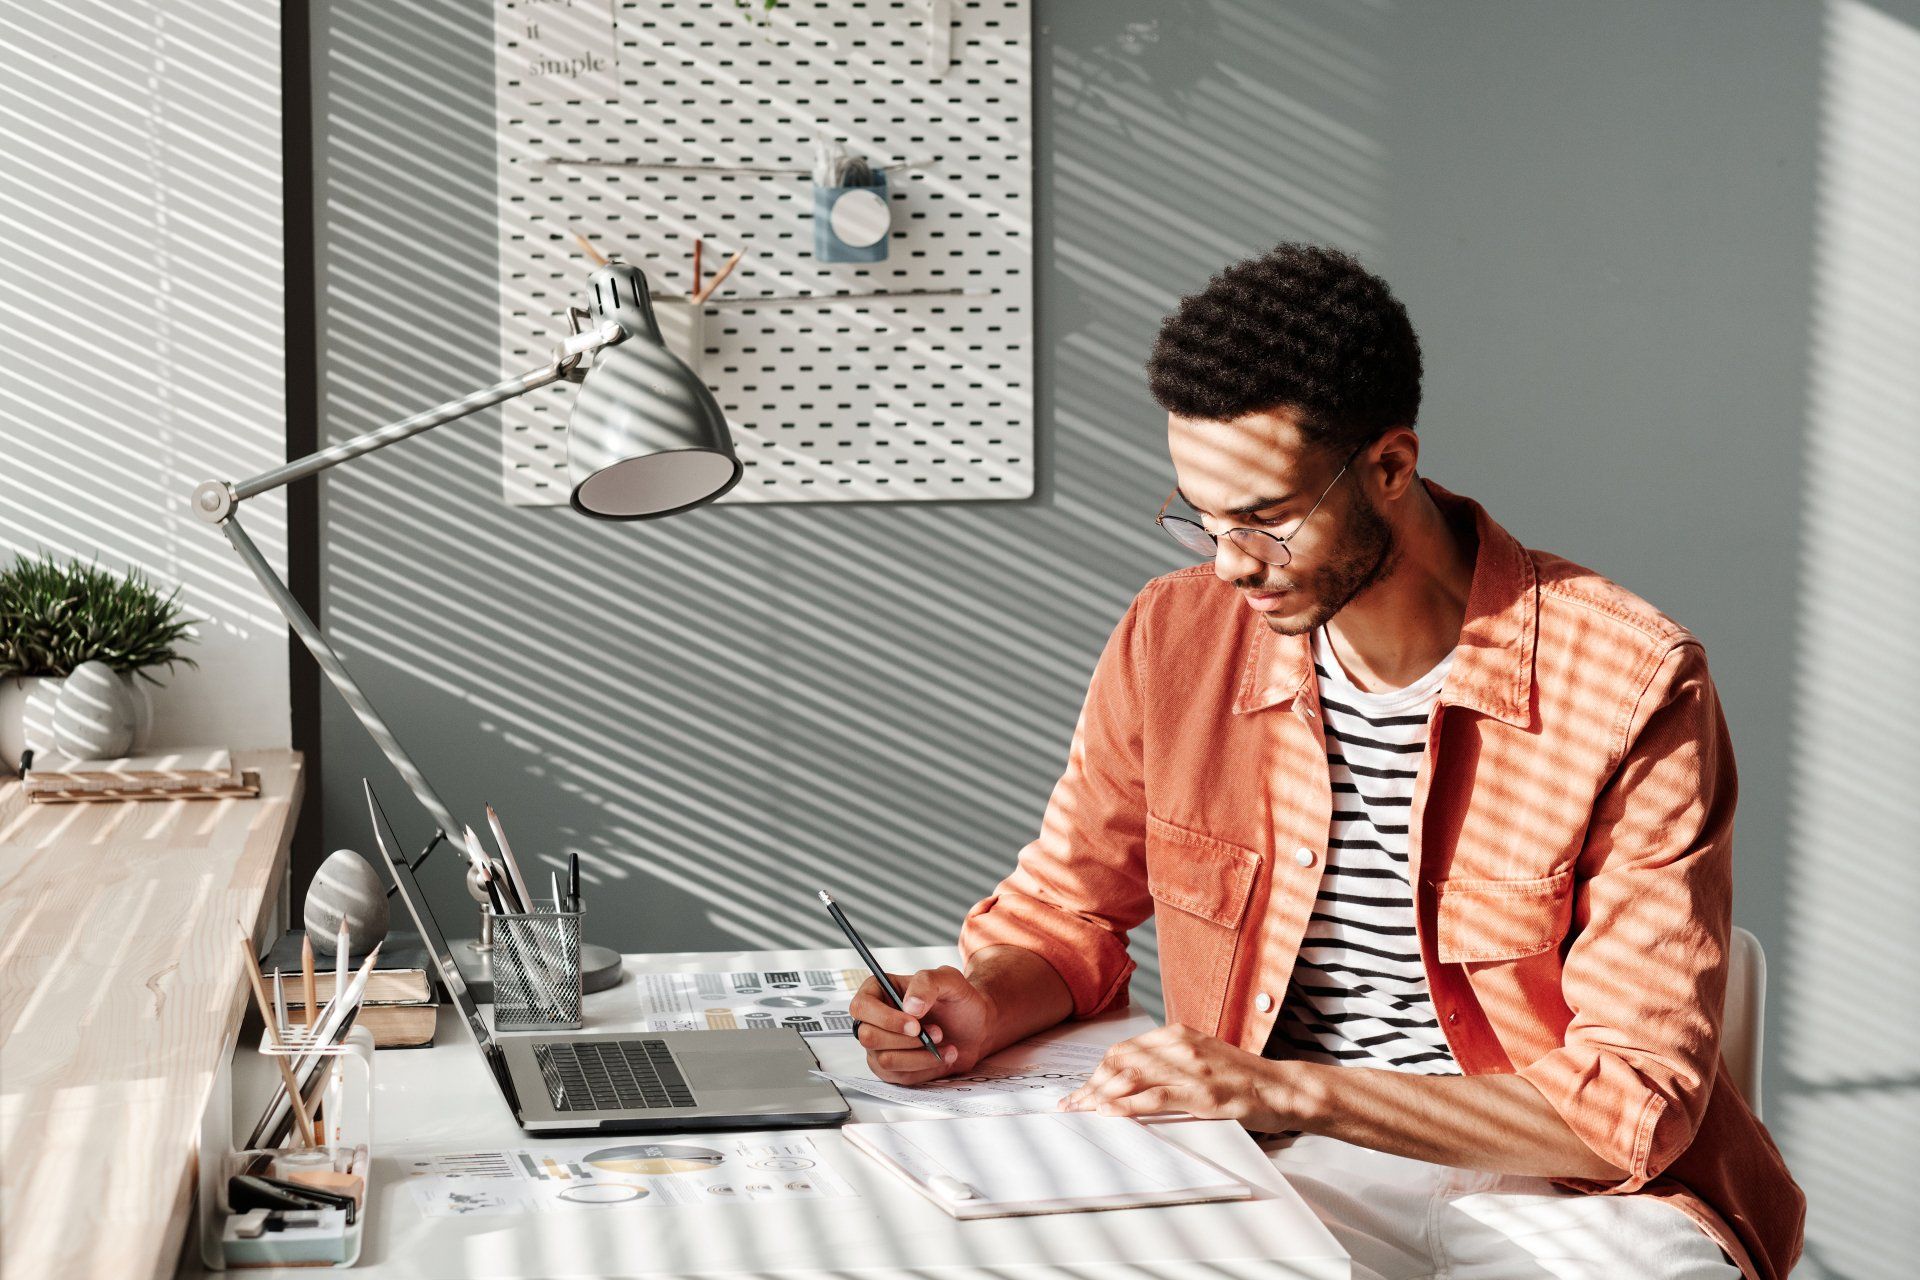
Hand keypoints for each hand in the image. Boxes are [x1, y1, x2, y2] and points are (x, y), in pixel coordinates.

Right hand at [849, 966, 997, 1083]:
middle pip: (869, 1037)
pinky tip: (942, 1056)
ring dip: (920, 1056)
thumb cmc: (958, 1000)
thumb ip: (927, 983)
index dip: (885, 1019)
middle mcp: (874, 1020)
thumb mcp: (949, 980)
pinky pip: (900, 1077)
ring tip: (944, 1043)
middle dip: (907, 1040)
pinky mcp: (892, 1069)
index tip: (915, 1024)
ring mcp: (880, 1047)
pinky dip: (925, 1068)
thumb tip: (909, 1006)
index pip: (861, 1007)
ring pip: (885, 1060)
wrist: (975, 1028)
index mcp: (879, 991)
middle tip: (938, 1032)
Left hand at [1057, 1024, 1312, 1130]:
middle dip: (1091, 1085)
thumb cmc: (1242, 1078)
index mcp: (1177, 1034)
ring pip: (1132, 1077)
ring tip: (1080, 1111)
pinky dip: (1127, 1105)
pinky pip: (1155, 1097)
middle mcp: (1180, 1045)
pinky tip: (1109, 1112)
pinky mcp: (1202, 1092)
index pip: (1124, 1050)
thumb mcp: (1202, 1058)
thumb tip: (1131, 1080)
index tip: (1081, 1090)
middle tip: (1072, 1105)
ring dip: (1100, 1095)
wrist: (1283, 1087)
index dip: (1097, 1071)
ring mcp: (1191, 1068)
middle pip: (1120, 1062)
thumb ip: (1170, 1063)